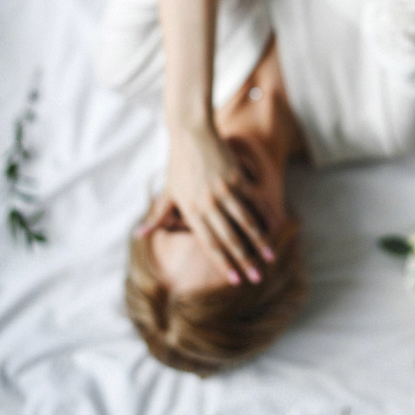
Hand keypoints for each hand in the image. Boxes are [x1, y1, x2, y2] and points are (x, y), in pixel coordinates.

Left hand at [136, 125, 274, 284]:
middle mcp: (207, 204)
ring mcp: (223, 190)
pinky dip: (265, 214)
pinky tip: (275, 226)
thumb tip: (139, 235)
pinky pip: (254, 200)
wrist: (190, 134)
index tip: (234, 280)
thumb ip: (157, 216)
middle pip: (229, 238)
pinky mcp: (236, 177)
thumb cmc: (178, 165)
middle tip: (256, 278)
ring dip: (259, 242)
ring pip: (245, 222)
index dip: (223, 263)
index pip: (209, 244)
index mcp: (190, 211)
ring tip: (270, 258)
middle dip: (244, 260)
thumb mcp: (167, 193)